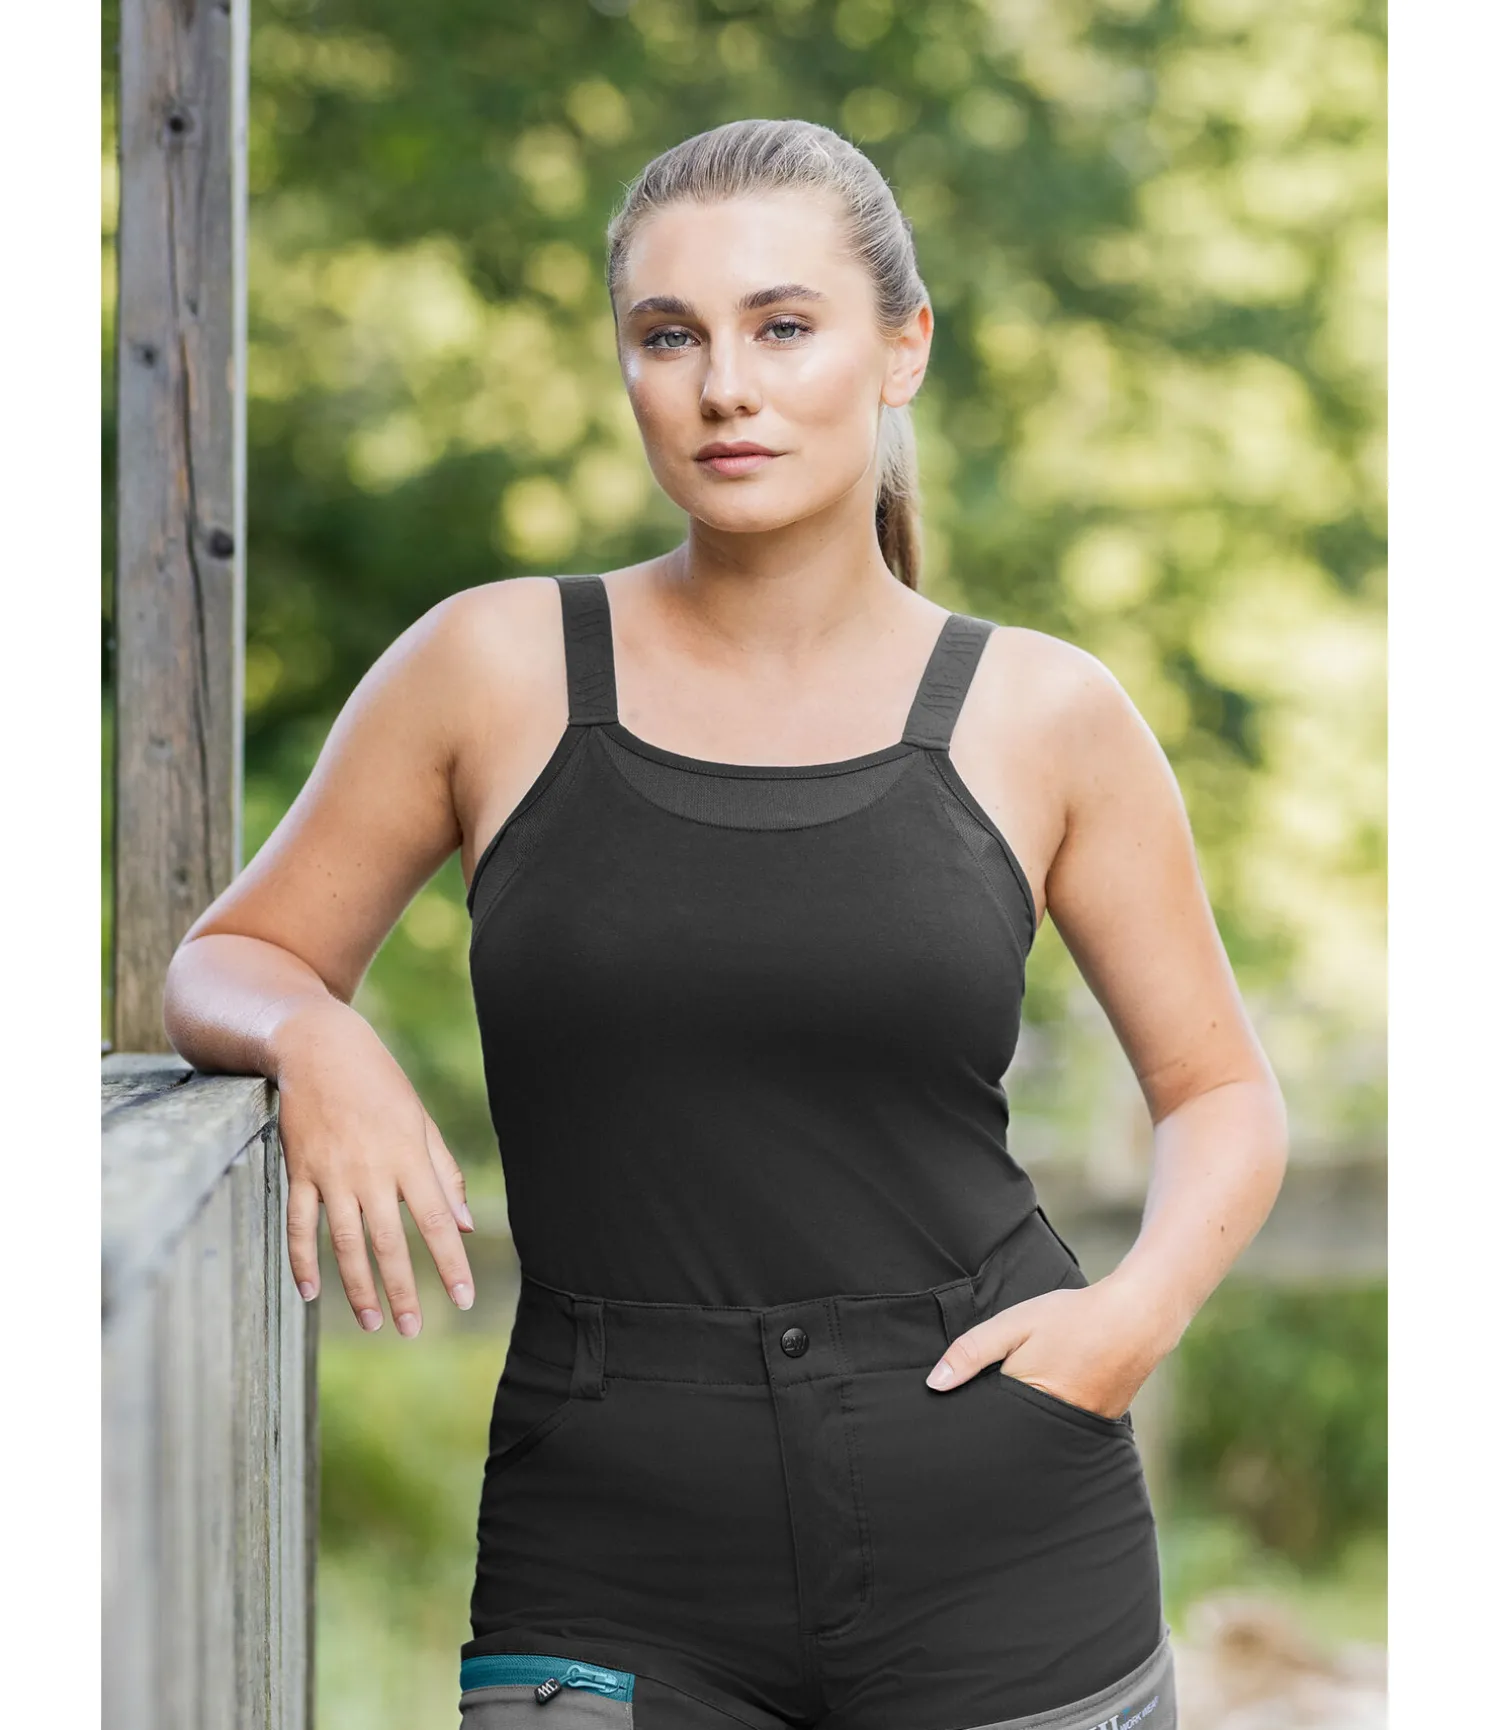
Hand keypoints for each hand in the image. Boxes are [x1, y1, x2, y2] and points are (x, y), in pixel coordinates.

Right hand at [274, 998, 476, 1336]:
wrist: (318, 1047)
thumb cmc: (379, 1083)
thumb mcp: (420, 1120)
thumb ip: (443, 1173)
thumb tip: (465, 1226)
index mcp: (409, 1157)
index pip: (437, 1222)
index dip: (451, 1264)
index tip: (463, 1299)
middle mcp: (370, 1170)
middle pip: (389, 1242)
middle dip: (403, 1290)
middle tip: (411, 1330)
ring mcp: (330, 1173)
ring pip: (344, 1243)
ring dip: (357, 1287)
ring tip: (371, 1322)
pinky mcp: (298, 1171)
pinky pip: (299, 1225)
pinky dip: (302, 1261)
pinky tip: (310, 1293)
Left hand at [924, 1279, 1164, 1418]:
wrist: (1136, 1317)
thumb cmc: (1071, 1319)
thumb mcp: (1014, 1325)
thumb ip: (972, 1352)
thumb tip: (934, 1383)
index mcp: (1029, 1404)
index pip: (986, 1429)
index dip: (968, 1426)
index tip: (949, 1426)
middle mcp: (1055, 1429)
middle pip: (1010, 1441)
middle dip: (992, 1435)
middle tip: (969, 1430)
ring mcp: (1079, 1433)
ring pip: (1036, 1439)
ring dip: (1021, 1430)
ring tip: (1008, 1418)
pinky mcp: (1096, 1428)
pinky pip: (1061, 1434)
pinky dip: (1047, 1424)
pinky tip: (1043, 1408)